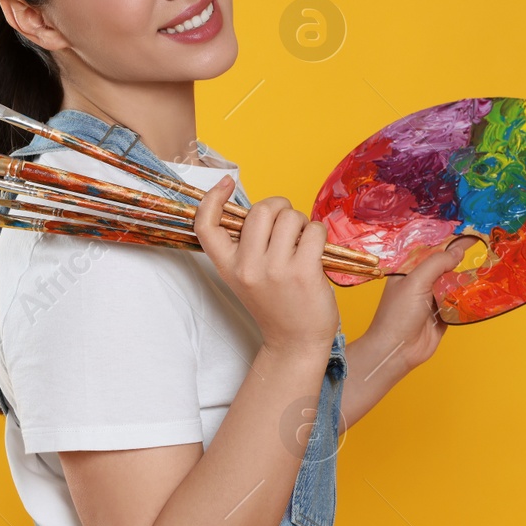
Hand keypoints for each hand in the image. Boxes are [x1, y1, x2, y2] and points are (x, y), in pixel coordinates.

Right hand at [193, 178, 338, 356]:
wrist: (295, 342)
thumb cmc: (277, 304)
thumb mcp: (249, 277)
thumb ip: (249, 246)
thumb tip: (266, 210)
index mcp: (228, 267)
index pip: (206, 225)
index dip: (213, 198)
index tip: (227, 183)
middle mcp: (246, 267)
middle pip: (261, 209)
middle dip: (280, 208)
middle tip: (289, 226)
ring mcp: (274, 269)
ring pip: (290, 217)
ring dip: (302, 223)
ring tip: (304, 243)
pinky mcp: (302, 272)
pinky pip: (314, 230)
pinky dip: (319, 234)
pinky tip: (317, 252)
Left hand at [368, 236, 475, 371]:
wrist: (398, 350)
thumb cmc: (398, 314)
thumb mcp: (415, 281)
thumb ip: (437, 263)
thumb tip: (457, 251)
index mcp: (409, 271)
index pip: (432, 251)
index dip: (450, 243)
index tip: (471, 236)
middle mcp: (421, 284)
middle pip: (445, 268)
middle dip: (460, 261)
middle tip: (482, 251)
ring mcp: (432, 300)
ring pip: (454, 286)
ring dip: (466, 281)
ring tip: (485, 269)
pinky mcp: (443, 316)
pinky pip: (459, 304)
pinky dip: (468, 299)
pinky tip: (480, 291)